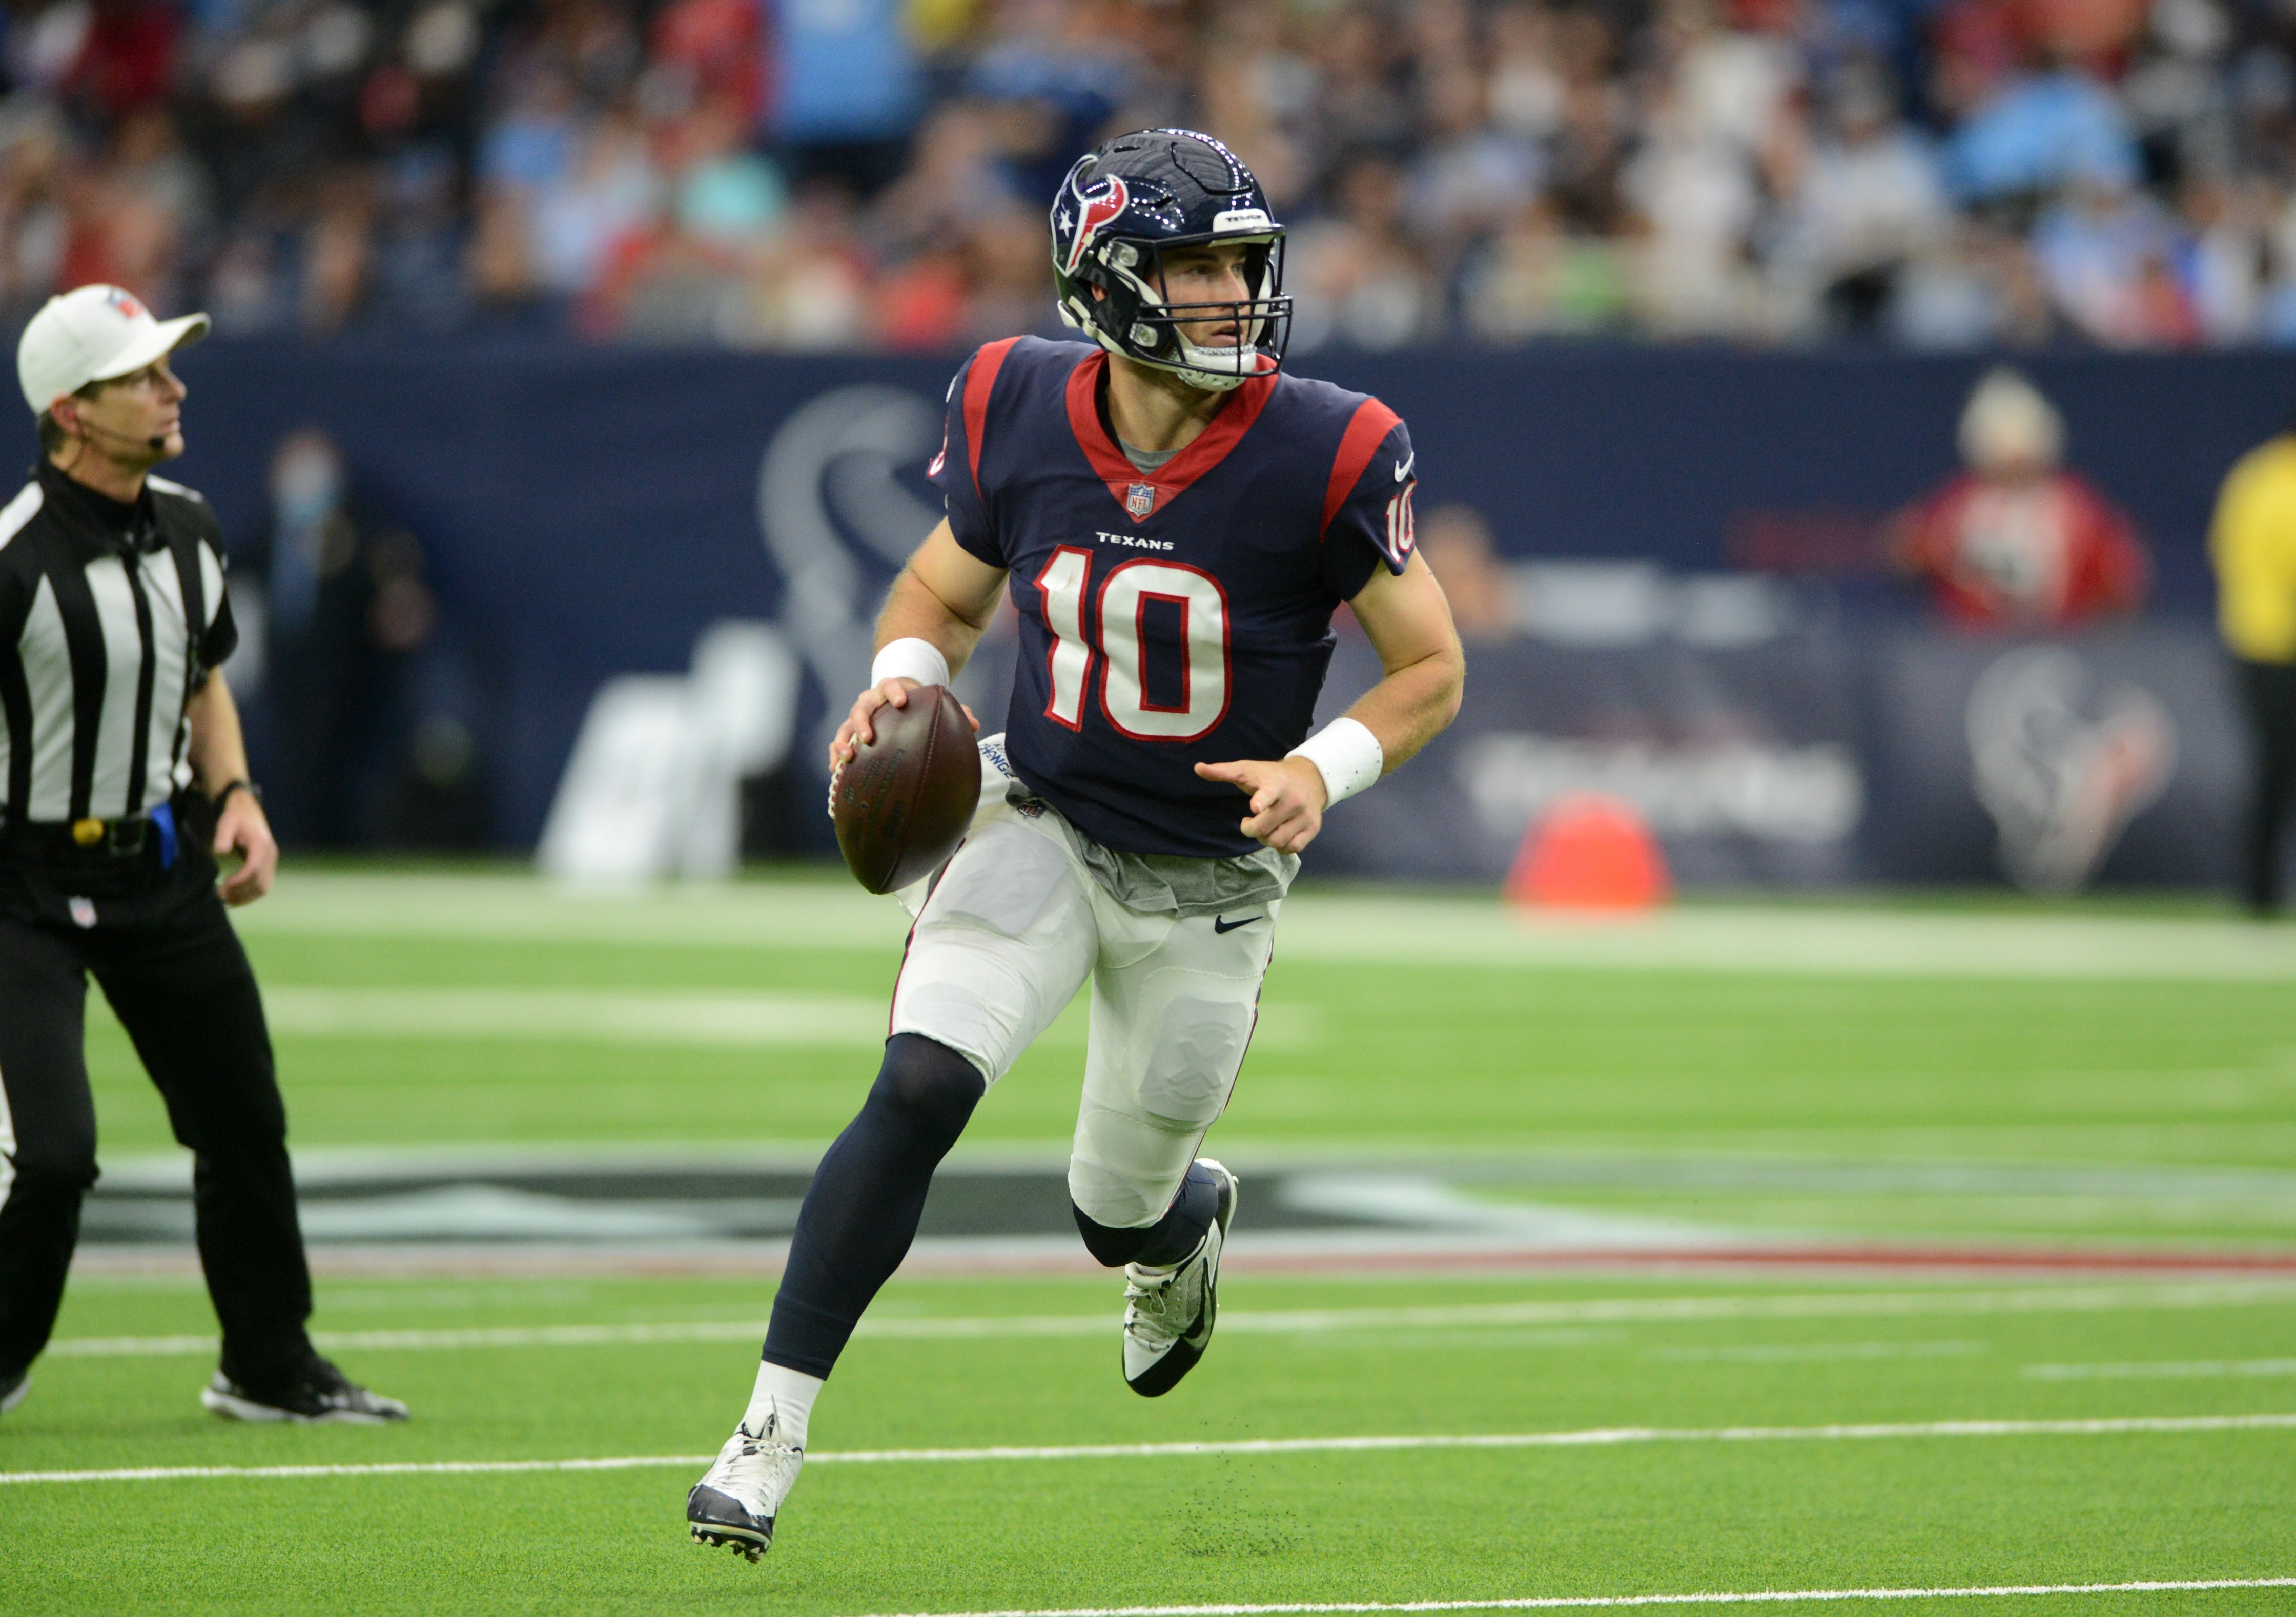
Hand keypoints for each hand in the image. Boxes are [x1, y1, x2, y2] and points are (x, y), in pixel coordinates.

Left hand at [211, 789, 276, 905]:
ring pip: (263, 888)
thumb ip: (223, 836)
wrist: (248, 811)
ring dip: (245, 897)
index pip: (254, 869)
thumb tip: (220, 851)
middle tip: (219, 895)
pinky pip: (262, 886)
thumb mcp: (226, 822)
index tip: (223, 885)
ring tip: (226, 900)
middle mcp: (270, 855)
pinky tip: (234, 897)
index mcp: (261, 844)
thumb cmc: (235, 817)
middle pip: (260, 882)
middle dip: (240, 892)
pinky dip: (249, 895)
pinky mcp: (268, 867)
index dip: (239, 880)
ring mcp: (271, 862)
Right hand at [827, 679, 979, 794]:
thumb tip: (974, 725)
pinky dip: (835, 755)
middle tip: (868, 738)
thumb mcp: (932, 703)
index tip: (901, 702)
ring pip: (845, 727)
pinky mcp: (849, 734)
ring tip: (847, 758)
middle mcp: (869, 702)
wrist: (896, 699)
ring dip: (844, 742)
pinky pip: (838, 743)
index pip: (889, 684)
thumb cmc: (916, 705)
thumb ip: (954, 711)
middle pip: (860, 708)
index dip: (894, 691)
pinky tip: (836, 771)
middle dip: (862, 722)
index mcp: (890, 690)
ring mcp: (856, 718)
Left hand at [1195, 756, 1327, 854]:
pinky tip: (1278, 834)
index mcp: (1276, 785)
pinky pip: (1292, 848)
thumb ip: (1223, 771)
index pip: (1269, 793)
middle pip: (1264, 828)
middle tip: (1249, 821)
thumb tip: (1197, 768)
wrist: (1310, 778)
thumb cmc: (1271, 775)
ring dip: (1265, 839)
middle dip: (1250, 829)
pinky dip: (1281, 846)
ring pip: (1277, 841)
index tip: (1255, 807)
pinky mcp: (1312, 828)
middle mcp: (1294, 801)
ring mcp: (1305, 816)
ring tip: (1265, 827)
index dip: (1262, 801)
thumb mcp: (1248, 770)